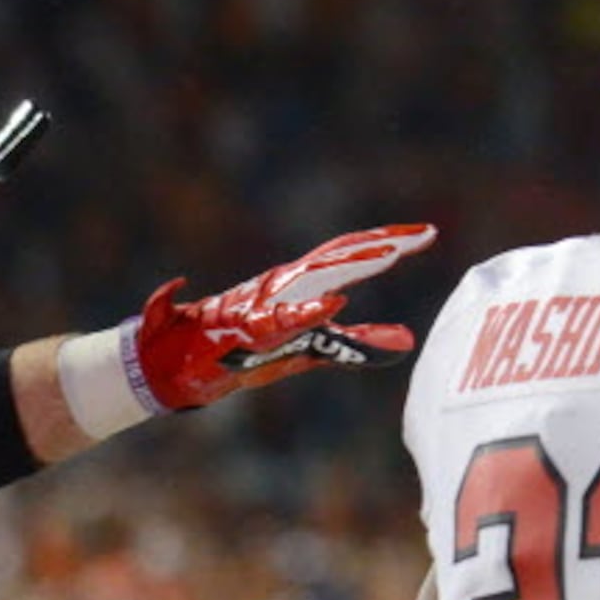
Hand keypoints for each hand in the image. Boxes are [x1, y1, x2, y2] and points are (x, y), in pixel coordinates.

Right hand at [132, 223, 436, 409]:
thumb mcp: (312, 349)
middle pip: (340, 256)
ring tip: (390, 255)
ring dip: (352, 266)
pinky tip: (334, 306)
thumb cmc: (242, 353)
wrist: (172, 367)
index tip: (427, 233)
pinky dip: (306, 312)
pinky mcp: (245, 329)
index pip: (350, 255)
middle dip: (382, 244)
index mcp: (298, 285)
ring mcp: (263, 302)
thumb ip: (357, 342)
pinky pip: (280, 320)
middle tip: (425, 233)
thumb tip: (408, 341)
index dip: (387, 241)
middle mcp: (283, 284)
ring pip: (314, 278)